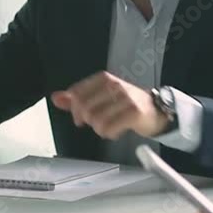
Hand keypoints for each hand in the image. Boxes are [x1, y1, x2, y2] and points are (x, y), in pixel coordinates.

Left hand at [50, 71, 167, 139]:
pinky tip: (115, 131)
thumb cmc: (126, 104)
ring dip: (99, 128)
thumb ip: (77, 98)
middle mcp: (114, 85)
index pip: (77, 93)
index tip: (79, 117)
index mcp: (104, 79)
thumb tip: (56, 98)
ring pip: (96, 120)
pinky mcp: (133, 112)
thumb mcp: (101, 97)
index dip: (74, 109)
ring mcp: (125, 98)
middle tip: (95, 124)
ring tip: (107, 127)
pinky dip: (109, 133)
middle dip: (87, 120)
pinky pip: (110, 128)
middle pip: (84, 108)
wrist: (155, 111)